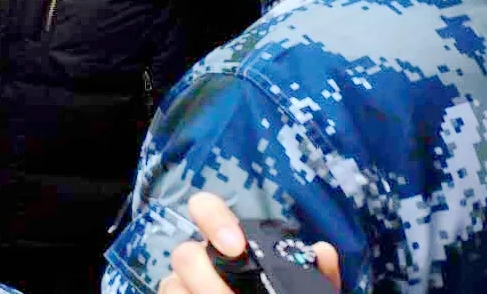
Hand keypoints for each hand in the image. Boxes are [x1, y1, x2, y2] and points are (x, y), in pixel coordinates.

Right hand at [159, 193, 340, 293]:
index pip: (205, 208)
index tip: (236, 247)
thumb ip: (316, 273)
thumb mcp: (305, 290)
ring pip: (171, 284)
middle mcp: (202, 261)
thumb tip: (322, 251)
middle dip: (205, 278)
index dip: (214, 220)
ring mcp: (185, 285)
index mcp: (229, 245)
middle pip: (184, 254)